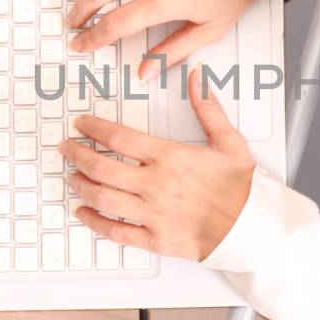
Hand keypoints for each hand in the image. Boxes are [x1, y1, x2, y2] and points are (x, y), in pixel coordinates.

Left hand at [60, 71, 254, 259]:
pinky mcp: (155, 239)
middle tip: (66, 148)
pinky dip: (95, 222)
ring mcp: (152, 213)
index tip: (81, 125)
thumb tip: (199, 79)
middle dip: (77, 155)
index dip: (93, 129)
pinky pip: (116, 231)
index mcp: (169, 157)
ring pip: (103, 197)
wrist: (253, 228)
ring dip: (81, 185)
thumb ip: (208, 109)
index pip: (119, 137)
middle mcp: (155, 184)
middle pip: (101, 166)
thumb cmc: (241, 188)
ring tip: (72, 177)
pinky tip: (84, 213)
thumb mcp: (229, 141)